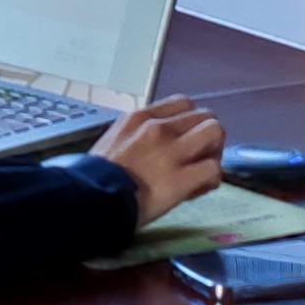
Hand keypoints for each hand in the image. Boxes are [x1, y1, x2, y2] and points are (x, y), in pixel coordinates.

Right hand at [91, 98, 226, 217]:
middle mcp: (158, 127)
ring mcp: (171, 152)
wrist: (89, 201)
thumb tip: (154, 143)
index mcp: (140, 117)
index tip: (183, 139)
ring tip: (201, 169)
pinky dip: (211, 179)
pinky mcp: (181, 179)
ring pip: (215, 132)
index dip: (189, 121)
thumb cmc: (96, 178)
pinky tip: (197, 189)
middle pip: (204, 115)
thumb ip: (138, 134)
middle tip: (197, 156)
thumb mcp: (114, 140)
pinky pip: (214, 169)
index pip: (183, 103)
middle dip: (206, 136)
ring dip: (213, 152)